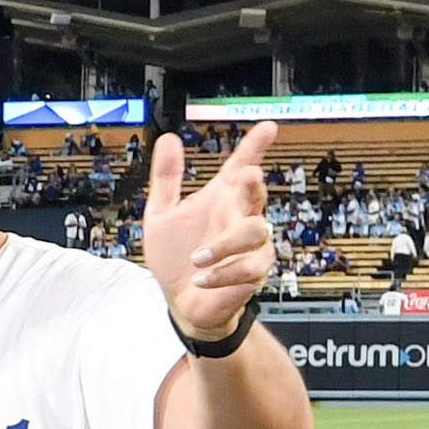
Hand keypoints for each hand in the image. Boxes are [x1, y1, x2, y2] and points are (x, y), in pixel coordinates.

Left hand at [142, 122, 277, 343]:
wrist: (181, 301)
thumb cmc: (175, 258)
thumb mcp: (160, 216)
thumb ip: (166, 179)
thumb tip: (169, 140)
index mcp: (220, 199)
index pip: (241, 166)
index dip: (255, 147)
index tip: (268, 127)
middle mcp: (238, 217)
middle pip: (256, 193)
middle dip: (252, 184)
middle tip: (246, 176)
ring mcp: (250, 245)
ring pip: (256, 230)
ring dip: (225, 244)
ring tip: (197, 257)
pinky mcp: (253, 272)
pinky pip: (248, 267)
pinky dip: (222, 273)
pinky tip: (201, 278)